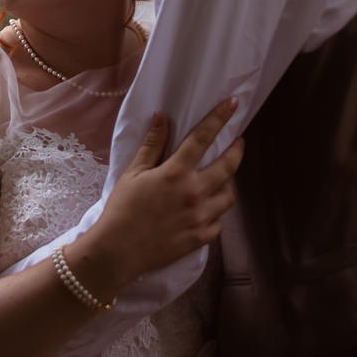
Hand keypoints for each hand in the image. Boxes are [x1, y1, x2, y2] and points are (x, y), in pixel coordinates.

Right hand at [88, 100, 243, 290]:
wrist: (117, 251)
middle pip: (228, 167)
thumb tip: (162, 117)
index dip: (220, 118)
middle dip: (237, 151)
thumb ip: (152, 145)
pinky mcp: (200, 238)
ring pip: (228, 196)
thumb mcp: (134, 172)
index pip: (204, 138)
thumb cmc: (122, 209)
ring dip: (227, 185)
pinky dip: (216, 214)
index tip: (233, 105)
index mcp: (176, 173)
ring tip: (220, 180)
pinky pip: (219, 222)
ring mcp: (200, 218)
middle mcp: (194, 193)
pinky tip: (207, 210)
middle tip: (238, 144)